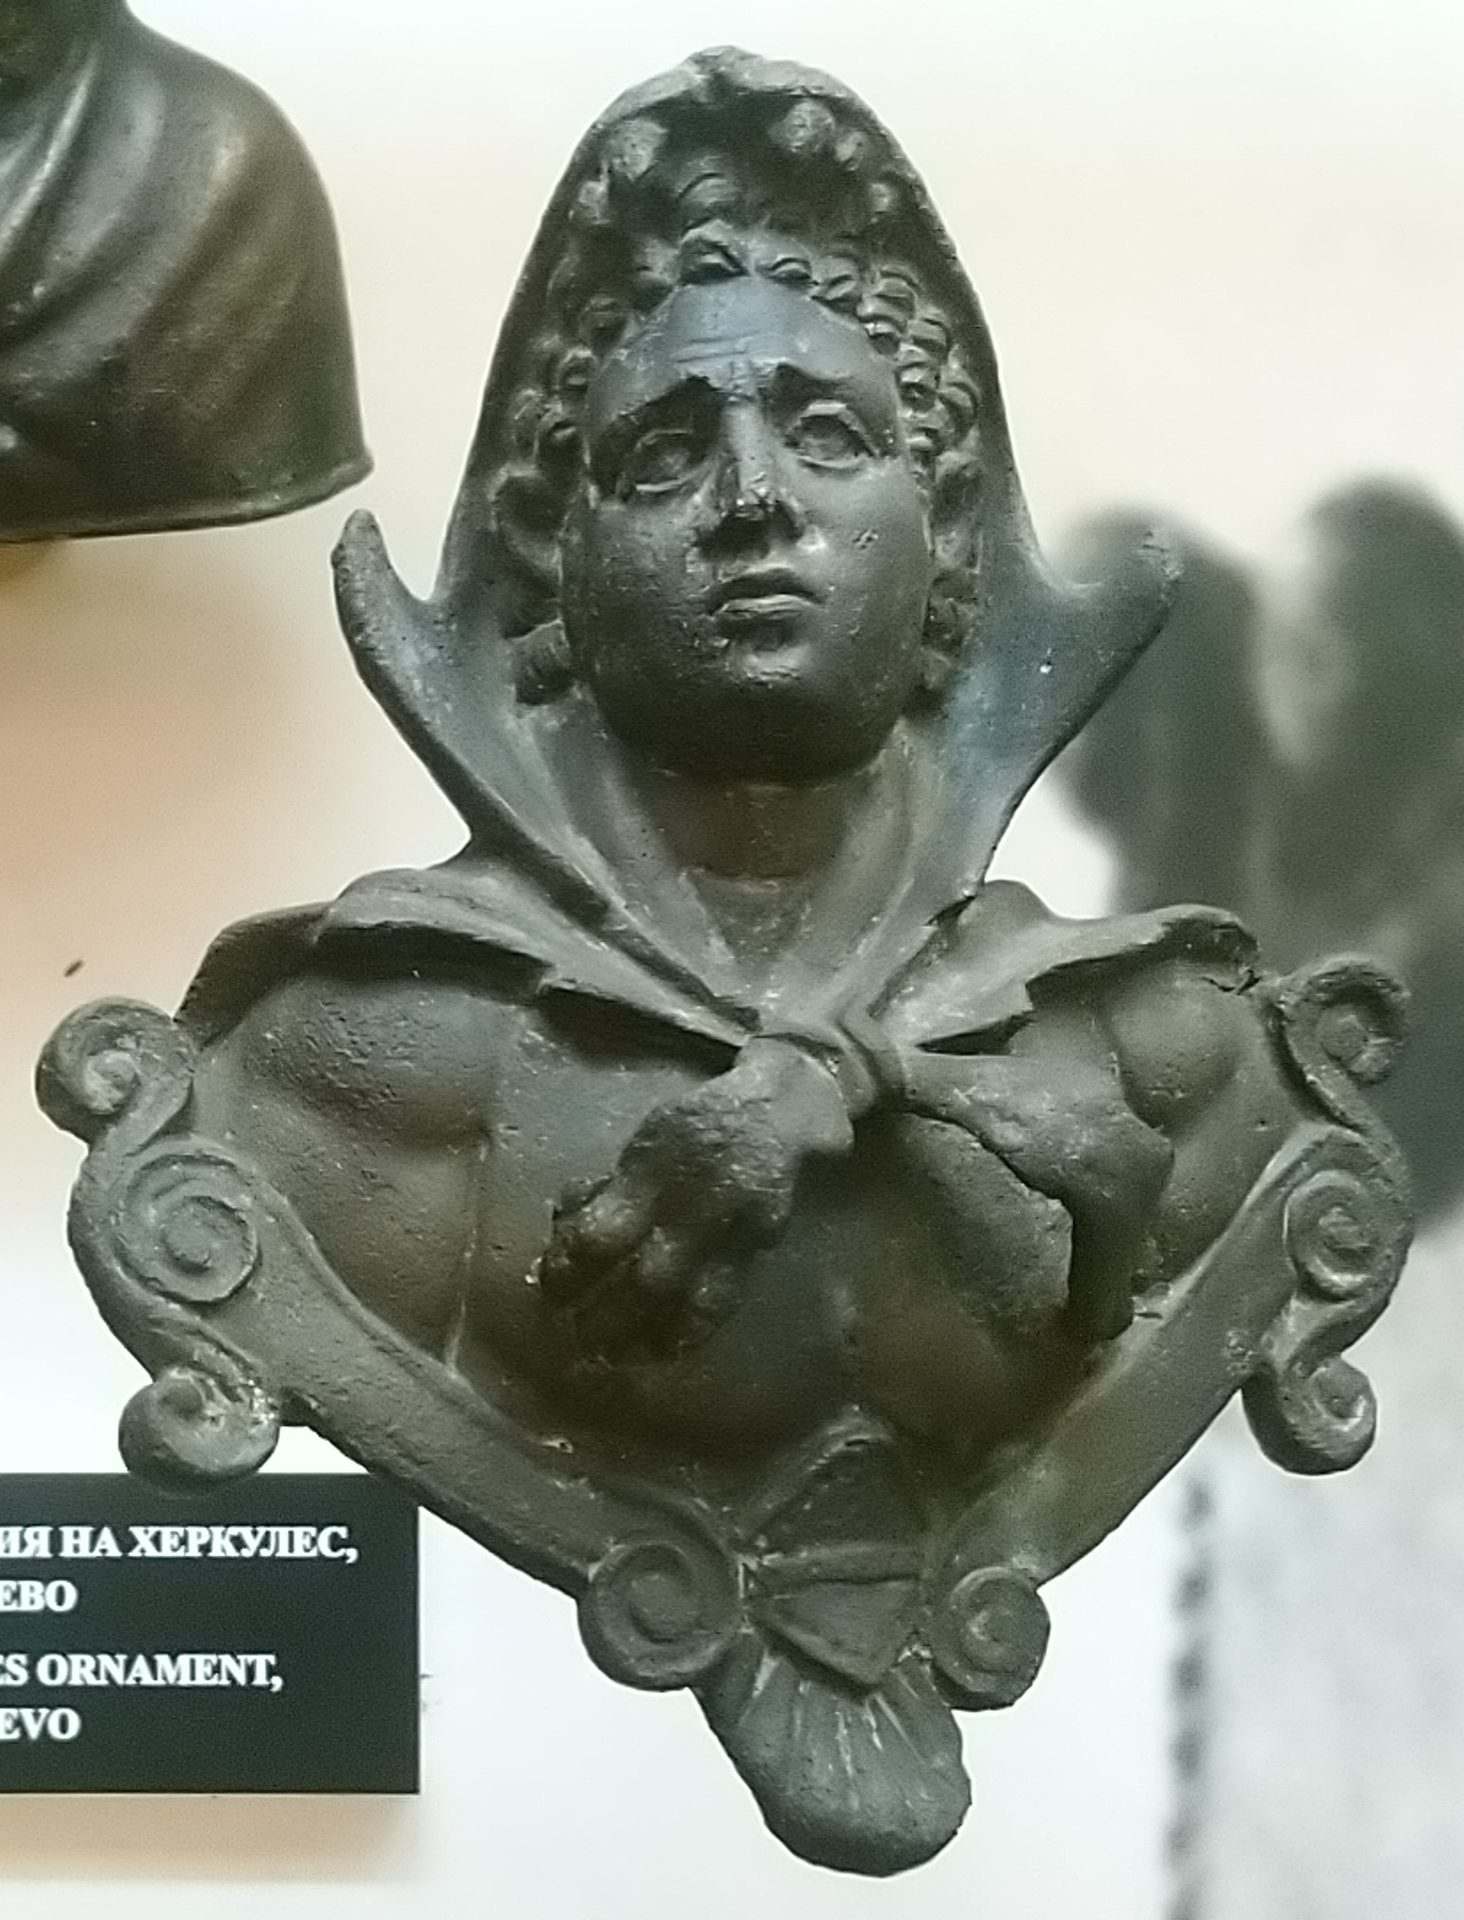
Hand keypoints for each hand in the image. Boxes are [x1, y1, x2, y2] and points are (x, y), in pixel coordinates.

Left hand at [538, 1038, 852, 1356]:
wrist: (774, 1113)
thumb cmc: (694, 1126)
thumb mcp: (643, 1145)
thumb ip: (610, 1191)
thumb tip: (567, 1233)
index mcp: (653, 1173)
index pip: (599, 1235)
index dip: (569, 1269)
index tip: (551, 1288)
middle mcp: (694, 1207)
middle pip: (648, 1281)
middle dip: (612, 1319)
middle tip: (582, 1339)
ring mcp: (734, 1233)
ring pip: (693, 1303)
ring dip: (656, 1336)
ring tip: (628, 1357)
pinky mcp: (760, 1247)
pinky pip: (725, 1297)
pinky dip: (695, 1327)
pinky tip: (672, 1345)